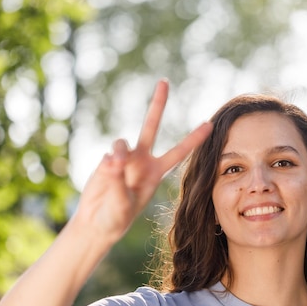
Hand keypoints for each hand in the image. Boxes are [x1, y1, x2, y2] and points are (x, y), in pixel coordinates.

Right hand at [75, 79, 212, 244]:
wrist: (95, 223)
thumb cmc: (115, 220)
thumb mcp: (123, 207)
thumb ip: (119, 183)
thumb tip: (114, 159)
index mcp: (155, 172)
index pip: (179, 152)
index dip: (194, 139)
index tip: (210, 124)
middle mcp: (141, 160)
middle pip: (151, 126)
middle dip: (158, 104)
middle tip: (164, 82)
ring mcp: (123, 159)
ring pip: (122, 143)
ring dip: (121, 153)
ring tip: (117, 167)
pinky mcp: (105, 161)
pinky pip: (109, 155)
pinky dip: (108, 164)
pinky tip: (107, 173)